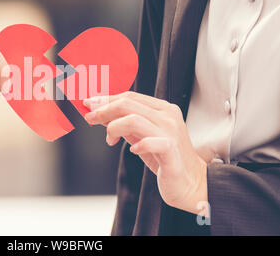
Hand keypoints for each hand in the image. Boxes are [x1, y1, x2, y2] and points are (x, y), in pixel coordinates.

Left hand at [84, 92, 207, 215]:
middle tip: (90, 118)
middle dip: (103, 110)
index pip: (129, 96)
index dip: (106, 99)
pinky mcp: (172, 151)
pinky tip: (132, 150)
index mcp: (162, 109)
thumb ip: (124, 124)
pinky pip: (151, 142)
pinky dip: (138, 144)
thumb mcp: (140, 136)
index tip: (88, 104)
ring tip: (110, 140)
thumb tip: (99, 113)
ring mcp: (171, 132)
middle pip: (128, 103)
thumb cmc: (165, 159)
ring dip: (114, 127)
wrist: (191, 183)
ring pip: (134, 119)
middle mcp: (167, 116)